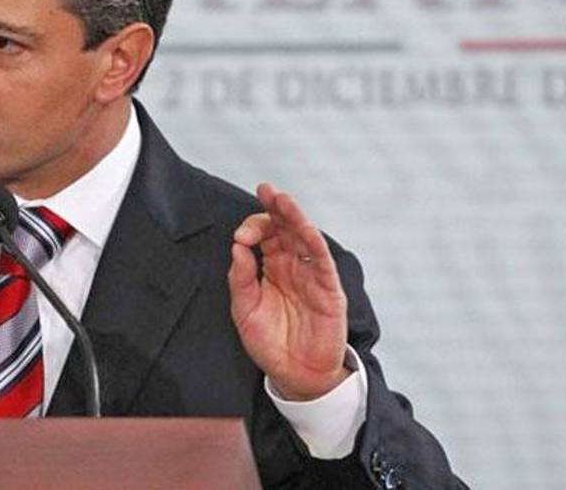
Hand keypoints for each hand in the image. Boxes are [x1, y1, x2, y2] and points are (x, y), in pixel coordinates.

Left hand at [228, 183, 348, 400]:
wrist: (294, 374)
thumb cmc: (269, 343)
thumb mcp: (245, 310)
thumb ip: (240, 279)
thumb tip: (237, 247)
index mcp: (271, 268)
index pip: (264, 235)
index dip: (253, 228)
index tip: (241, 238)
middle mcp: (292, 266)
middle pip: (285, 228)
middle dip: (275, 208)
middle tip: (266, 190)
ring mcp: (311, 275)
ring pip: (305, 238)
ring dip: (295, 217)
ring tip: (283, 199)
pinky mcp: (328, 290)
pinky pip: (322, 261)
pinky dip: (314, 243)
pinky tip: (304, 229)